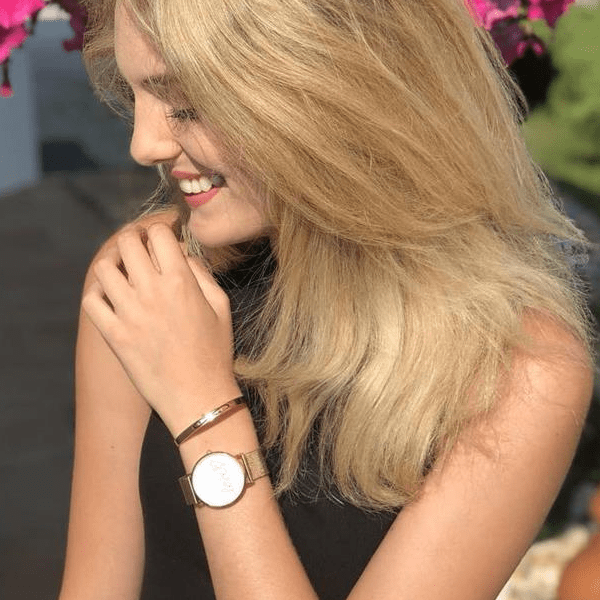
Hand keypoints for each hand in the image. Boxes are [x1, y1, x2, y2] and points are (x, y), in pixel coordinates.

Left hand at [82, 222, 241, 434]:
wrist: (198, 396)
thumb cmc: (215, 352)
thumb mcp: (221, 307)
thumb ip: (202, 274)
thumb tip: (183, 255)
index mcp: (181, 282)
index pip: (158, 234)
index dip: (159, 230)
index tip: (161, 238)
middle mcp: (152, 292)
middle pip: (127, 243)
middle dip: (133, 238)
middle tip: (138, 247)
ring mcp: (129, 314)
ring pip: (103, 269)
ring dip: (112, 264)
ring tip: (121, 270)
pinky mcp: (114, 335)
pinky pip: (91, 302)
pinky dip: (97, 294)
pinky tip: (110, 297)